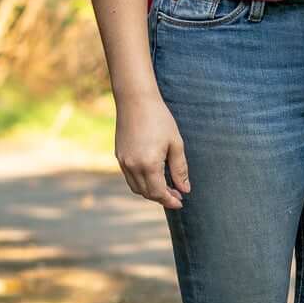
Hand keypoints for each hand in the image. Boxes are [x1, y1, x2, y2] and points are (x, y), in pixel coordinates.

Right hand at [115, 92, 189, 207]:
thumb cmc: (160, 119)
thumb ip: (180, 169)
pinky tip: (153, 176)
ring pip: (136, 187)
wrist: (136, 100)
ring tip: (166, 187)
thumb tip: (185, 189)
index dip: (170, 200)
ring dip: (151, 191)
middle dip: (162, 197)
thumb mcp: (175, 144)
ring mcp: (123, 162)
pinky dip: (141, 182)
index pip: (159, 193)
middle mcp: (132, 166)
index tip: (181, 202)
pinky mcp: (118, 156)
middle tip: (177, 195)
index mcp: (148, 164)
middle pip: (147, 193)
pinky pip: (130, 177)